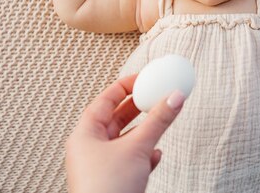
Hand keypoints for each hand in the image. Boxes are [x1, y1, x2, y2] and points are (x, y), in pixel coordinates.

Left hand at [65, 74, 185, 192]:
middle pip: (117, 117)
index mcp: (85, 134)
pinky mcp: (114, 182)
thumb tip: (174, 97)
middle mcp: (90, 148)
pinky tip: (156, 154)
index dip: (127, 85)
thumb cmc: (106, 189)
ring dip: (145, 131)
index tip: (146, 78)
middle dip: (140, 107)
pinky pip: (131, 160)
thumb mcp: (137, 148)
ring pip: (126, 140)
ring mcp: (101, 166)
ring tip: (163, 120)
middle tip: (157, 95)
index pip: (106, 99)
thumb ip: (158, 121)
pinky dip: (145, 154)